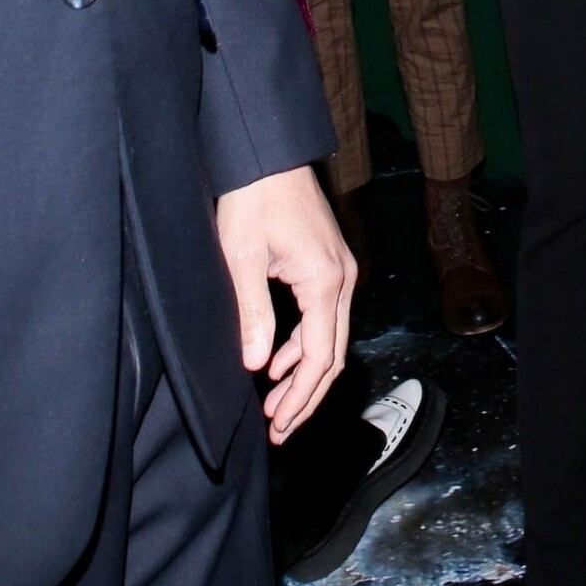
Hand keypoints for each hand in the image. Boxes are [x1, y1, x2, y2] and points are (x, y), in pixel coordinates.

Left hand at [215, 166, 354, 442]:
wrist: (268, 156)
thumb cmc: (253, 199)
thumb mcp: (242, 259)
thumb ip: (252, 313)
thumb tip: (255, 364)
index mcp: (325, 282)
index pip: (319, 357)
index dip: (300, 396)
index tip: (278, 423)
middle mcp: (343, 280)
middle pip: (332, 354)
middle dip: (306, 396)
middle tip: (279, 428)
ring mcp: (340, 272)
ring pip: (331, 338)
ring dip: (304, 374)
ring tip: (275, 403)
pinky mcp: (330, 265)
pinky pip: (325, 317)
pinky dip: (304, 345)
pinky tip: (278, 360)